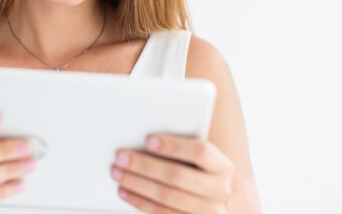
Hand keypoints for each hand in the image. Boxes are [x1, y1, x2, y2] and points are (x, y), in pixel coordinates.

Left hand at [110, 134, 233, 213]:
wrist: (210, 202)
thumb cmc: (196, 170)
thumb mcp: (197, 158)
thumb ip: (181, 145)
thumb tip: (147, 135)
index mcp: (223, 166)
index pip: (201, 152)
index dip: (174, 146)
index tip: (148, 140)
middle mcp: (220, 191)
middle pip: (178, 175)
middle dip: (145, 165)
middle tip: (121, 156)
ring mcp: (209, 211)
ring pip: (167, 196)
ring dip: (137, 183)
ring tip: (117, 172)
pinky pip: (162, 213)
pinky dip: (140, 201)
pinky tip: (124, 190)